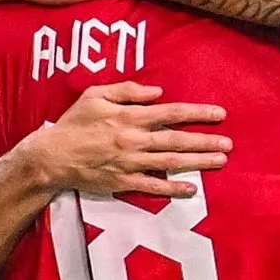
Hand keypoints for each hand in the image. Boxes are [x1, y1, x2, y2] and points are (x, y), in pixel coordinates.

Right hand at [21, 81, 231, 197]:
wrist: (51, 156)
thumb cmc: (74, 122)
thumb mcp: (96, 95)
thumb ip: (128, 90)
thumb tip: (157, 91)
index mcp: (129, 116)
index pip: (170, 113)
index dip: (197, 113)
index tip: (219, 114)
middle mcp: (133, 140)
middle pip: (177, 140)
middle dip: (205, 141)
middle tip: (229, 143)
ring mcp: (129, 163)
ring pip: (170, 162)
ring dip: (197, 162)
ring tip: (220, 161)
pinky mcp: (122, 182)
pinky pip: (152, 186)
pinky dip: (172, 188)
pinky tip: (191, 188)